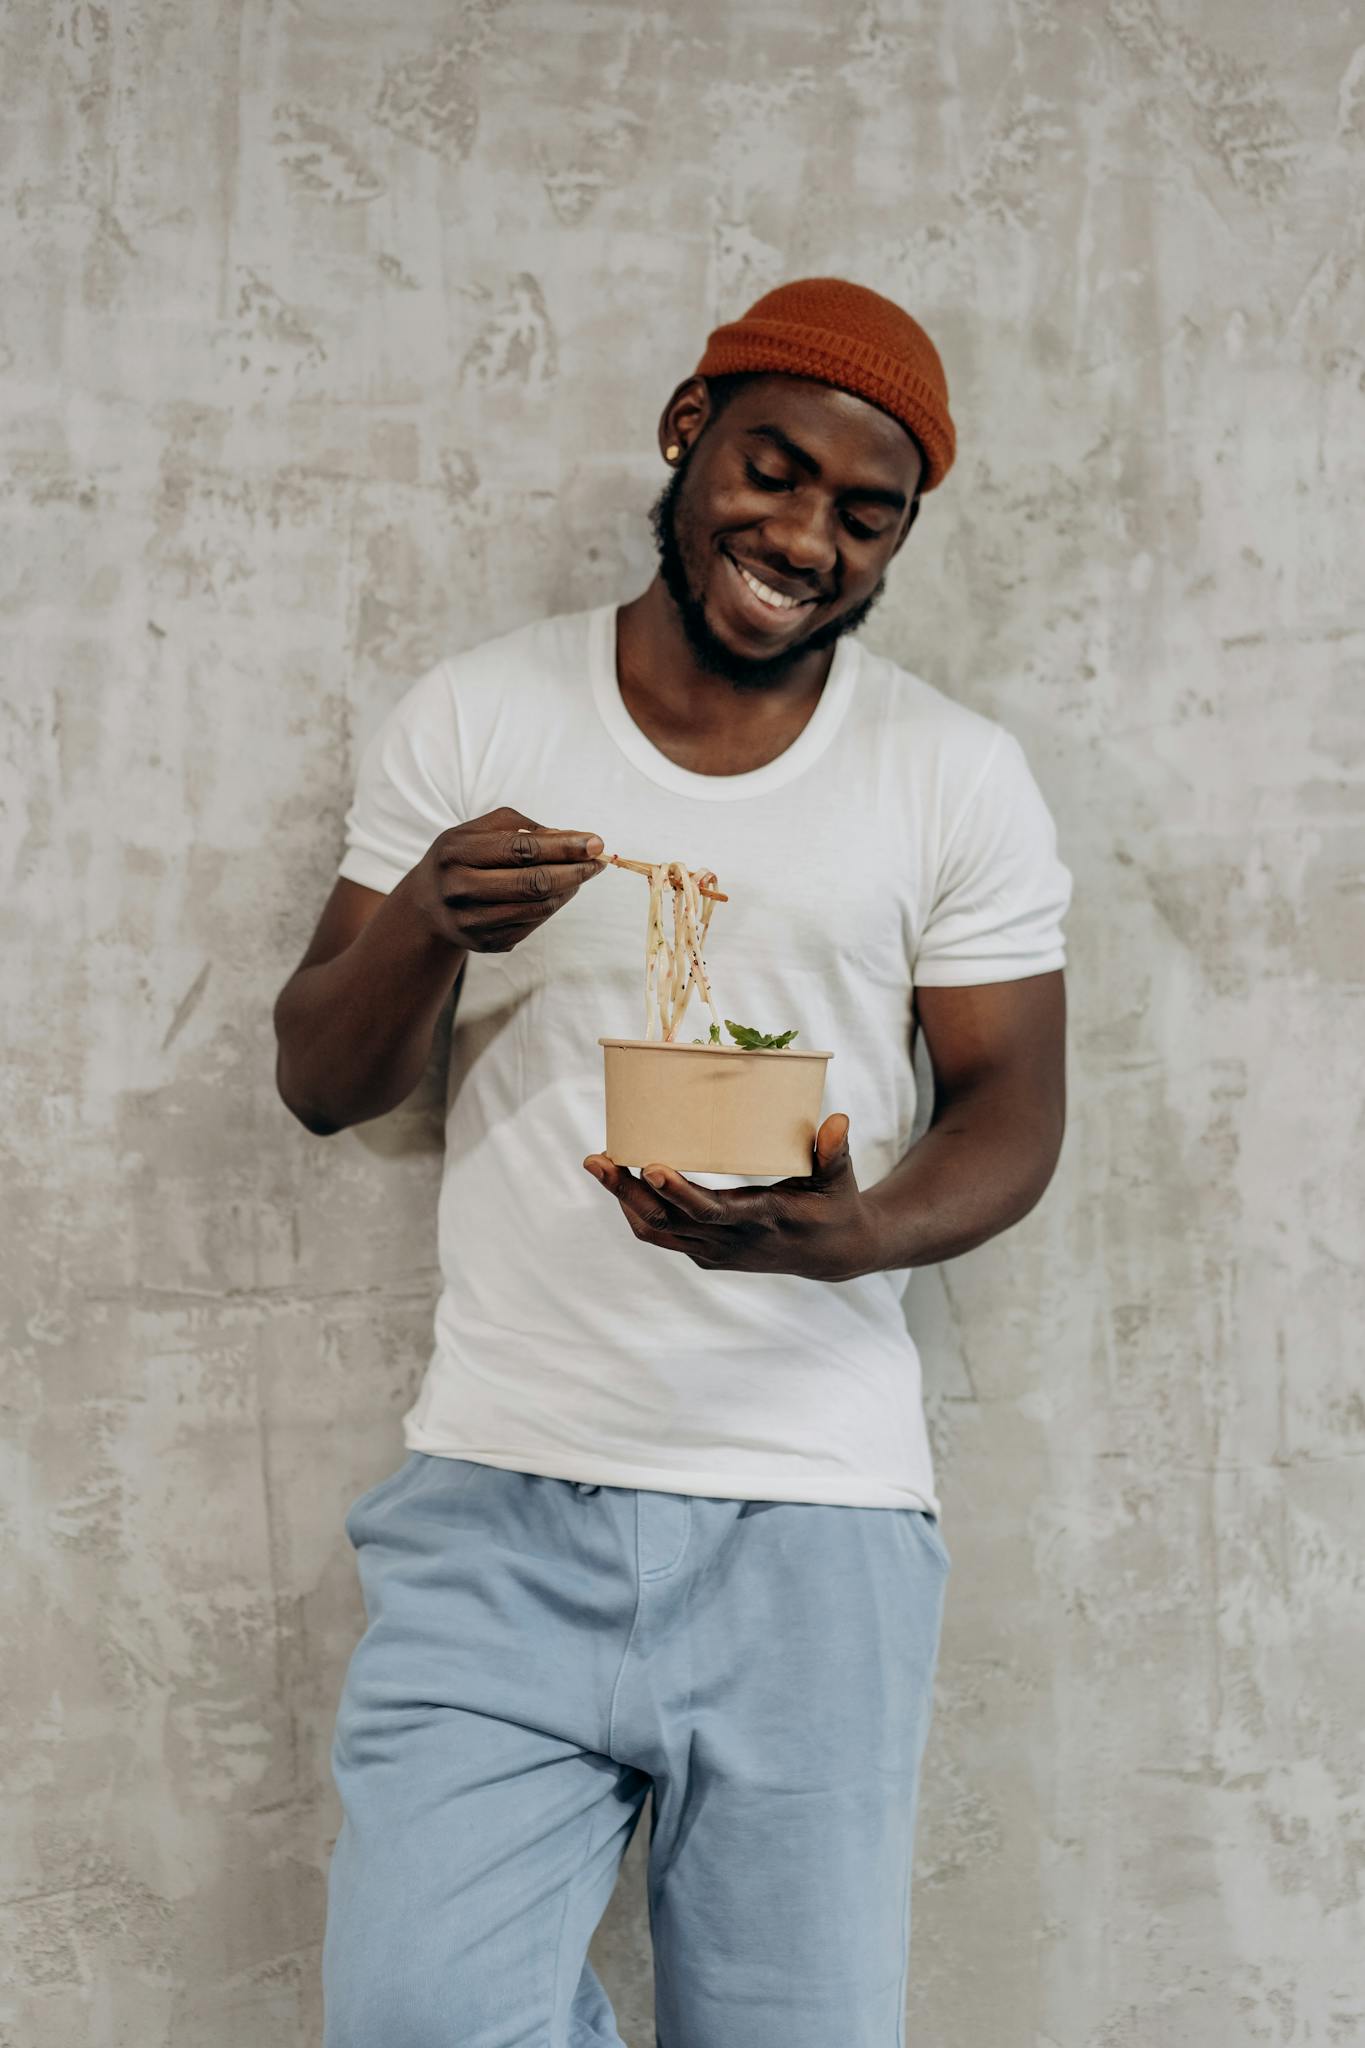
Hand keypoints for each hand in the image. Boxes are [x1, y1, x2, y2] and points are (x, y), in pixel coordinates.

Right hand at [404, 806, 605, 953]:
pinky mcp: (484, 944)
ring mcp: (471, 921)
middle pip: (532, 883)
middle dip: (574, 871)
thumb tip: (570, 838)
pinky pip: (532, 925)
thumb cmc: (462, 856)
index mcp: (457, 852)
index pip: (521, 849)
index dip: (564, 846)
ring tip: (582, 874)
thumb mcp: (478, 830)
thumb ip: (521, 827)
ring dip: (568, 890)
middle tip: (598, 861)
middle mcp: (459, 888)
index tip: (595, 842)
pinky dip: (552, 906)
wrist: (427, 904)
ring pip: (537, 908)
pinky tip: (560, 892)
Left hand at [582, 1114, 880, 1281]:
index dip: (679, 1192)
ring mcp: (715, 1252)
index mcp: (764, 1219)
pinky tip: (622, 1182)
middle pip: (668, 1221)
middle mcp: (732, 1241)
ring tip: (598, 1164)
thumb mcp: (840, 1180)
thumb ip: (834, 1152)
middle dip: (627, 1190)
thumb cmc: (834, 1205)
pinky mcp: (706, 1254)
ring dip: (623, 1199)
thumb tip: (837, 1119)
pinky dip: (637, 1210)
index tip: (651, 1165)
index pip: (713, 1211)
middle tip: (597, 1159)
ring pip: (657, 1231)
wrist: (831, 1255)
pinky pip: (662, 1236)